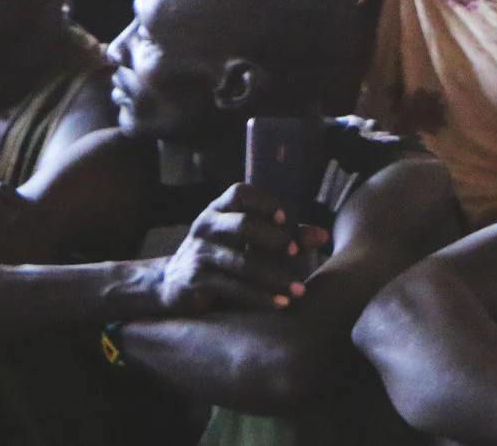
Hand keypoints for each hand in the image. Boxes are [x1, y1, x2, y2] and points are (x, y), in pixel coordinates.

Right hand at [153, 183, 317, 314]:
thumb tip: (323, 236)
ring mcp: (198, 253)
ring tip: (299, 290)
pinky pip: (232, 287)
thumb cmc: (223, 255)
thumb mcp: (249, 241)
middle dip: (273, 239)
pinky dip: (259, 296)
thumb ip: (287, 235)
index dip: (264, 202)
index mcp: (220, 209)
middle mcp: (206, 226)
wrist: (173, 283)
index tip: (284, 218)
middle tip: (295, 253)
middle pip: (242, 225)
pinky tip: (279, 303)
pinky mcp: (195, 281)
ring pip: (240, 262)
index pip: (240, 193)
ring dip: (274, 276)